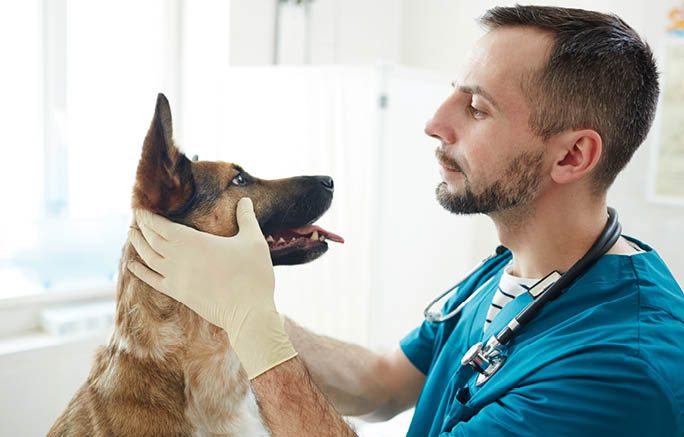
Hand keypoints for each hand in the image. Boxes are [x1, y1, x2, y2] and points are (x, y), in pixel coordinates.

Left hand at [127, 197, 296, 378]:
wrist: (248, 312)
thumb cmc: (253, 275)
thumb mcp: (253, 241)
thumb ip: (246, 218)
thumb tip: (245, 199)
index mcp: (194, 242)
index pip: (163, 226)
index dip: (149, 217)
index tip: (140, 208)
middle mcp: (179, 258)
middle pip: (152, 239)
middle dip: (142, 227)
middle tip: (135, 217)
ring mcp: (176, 277)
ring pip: (149, 258)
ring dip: (138, 244)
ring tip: (131, 234)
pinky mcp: (178, 293)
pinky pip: (152, 280)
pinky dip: (140, 271)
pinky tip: (132, 265)